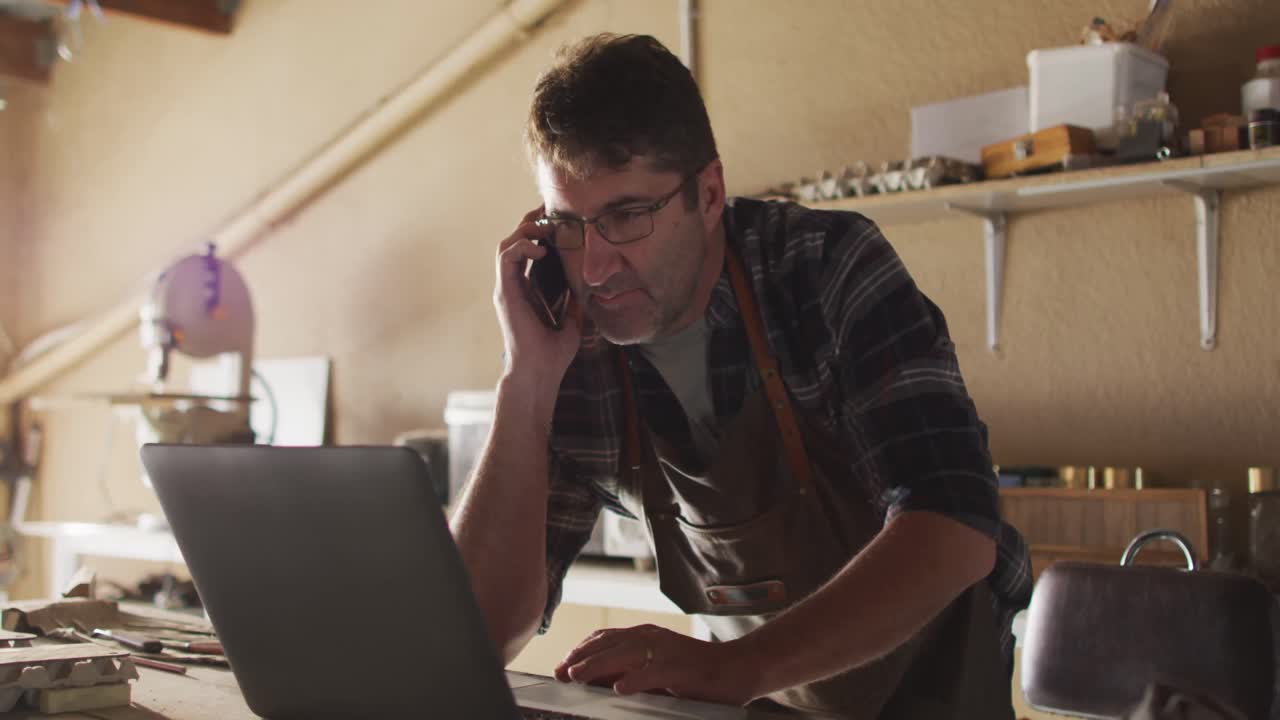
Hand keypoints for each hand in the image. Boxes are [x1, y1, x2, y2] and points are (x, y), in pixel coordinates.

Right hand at [494, 207, 582, 392]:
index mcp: (526, 290)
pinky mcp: (504, 292)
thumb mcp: (572, 318)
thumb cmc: (553, 353)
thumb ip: (575, 299)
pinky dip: (522, 247)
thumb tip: (588, 283)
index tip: (559, 221)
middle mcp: (513, 285)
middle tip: (550, 213)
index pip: (528, 251)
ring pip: (506, 244)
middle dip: (531, 223)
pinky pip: (506, 257)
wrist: (540, 372)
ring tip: (545, 227)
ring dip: (524, 230)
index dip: (539, 232)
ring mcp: (506, 288)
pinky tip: (541, 249)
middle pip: (515, 241)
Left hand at [554, 624, 762, 706]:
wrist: (739, 669)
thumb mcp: (660, 667)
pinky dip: (635, 680)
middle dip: (581, 658)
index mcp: (647, 635)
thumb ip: (633, 669)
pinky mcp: (681, 668)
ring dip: (597, 665)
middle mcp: (653, 637)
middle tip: (560, 672)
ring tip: (576, 676)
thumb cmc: (699, 672)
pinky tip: (619, 688)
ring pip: (624, 655)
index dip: (581, 650)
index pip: (605, 637)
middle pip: (608, 643)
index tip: (562, 664)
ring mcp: (667, 651)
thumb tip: (603, 679)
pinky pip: (653, 673)